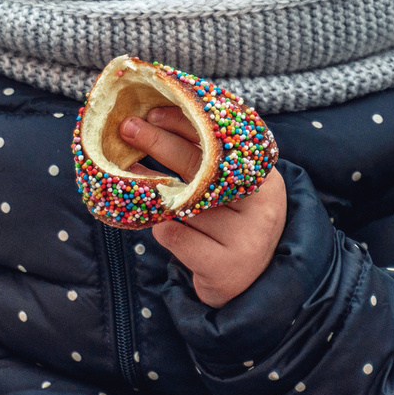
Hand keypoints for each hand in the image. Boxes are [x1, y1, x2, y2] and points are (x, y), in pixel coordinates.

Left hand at [118, 106, 286, 308]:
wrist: (249, 283)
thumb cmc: (230, 225)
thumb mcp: (231, 191)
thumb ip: (208, 163)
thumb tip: (151, 123)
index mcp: (265, 179)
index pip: (223, 142)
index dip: (186, 124)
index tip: (153, 111)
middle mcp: (261, 207)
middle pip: (201, 168)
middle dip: (158, 143)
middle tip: (127, 128)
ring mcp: (245, 238)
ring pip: (181, 205)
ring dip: (159, 198)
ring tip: (151, 193)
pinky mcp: (223, 266)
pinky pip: (173, 235)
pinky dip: (166, 231)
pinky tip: (179, 235)